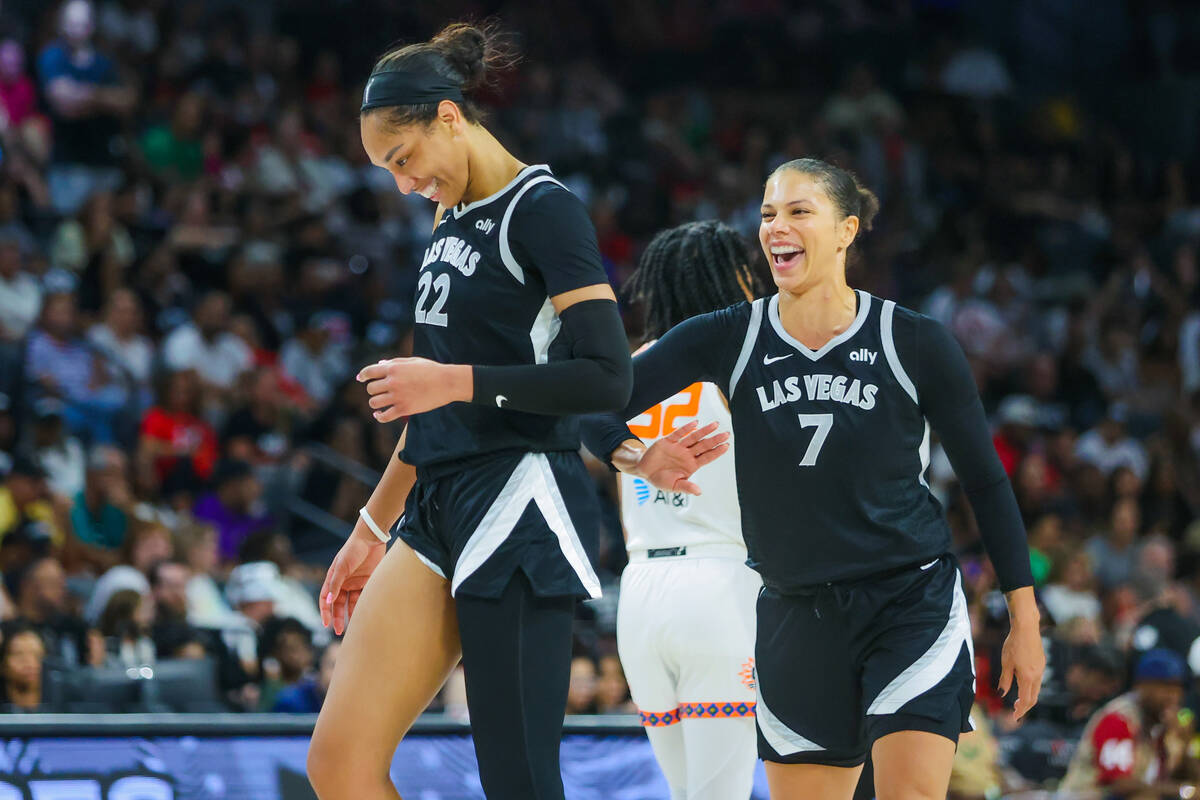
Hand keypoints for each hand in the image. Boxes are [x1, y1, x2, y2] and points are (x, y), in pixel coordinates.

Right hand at [320, 526, 385, 635]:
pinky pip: (364, 597)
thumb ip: (335, 584)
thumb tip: (328, 601)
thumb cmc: (353, 550)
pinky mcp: (368, 581)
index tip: (326, 624)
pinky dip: (363, 606)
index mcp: (334, 579)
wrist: (372, 538)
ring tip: (353, 627)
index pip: (326, 599)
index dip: (325, 612)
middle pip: (338, 604)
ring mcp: (356, 582)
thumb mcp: (342, 567)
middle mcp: (344, 583)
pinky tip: (365, 615)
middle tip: (339, 631)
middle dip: (338, 618)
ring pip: (352, 603)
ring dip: (351, 614)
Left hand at [358, 358, 470, 422]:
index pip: (369, 372)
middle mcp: (393, 382)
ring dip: (375, 402)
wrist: (447, 383)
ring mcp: (398, 397)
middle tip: (380, 391)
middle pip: (370, 389)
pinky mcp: (404, 409)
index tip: (361, 379)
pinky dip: (379, 416)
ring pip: (374, 403)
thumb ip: (394, 362)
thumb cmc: (431, 370)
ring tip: (380, 402)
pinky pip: (384, 416)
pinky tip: (378, 414)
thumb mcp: (413, 361)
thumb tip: (379, 364)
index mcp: (393, 368)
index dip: (363, 375)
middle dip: (373, 389)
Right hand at [634, 420, 729, 495]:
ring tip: (715, 425)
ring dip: (704, 431)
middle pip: (704, 446)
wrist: (644, 470)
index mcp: (690, 465)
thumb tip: (699, 492)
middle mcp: (687, 454)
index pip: (706, 458)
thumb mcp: (674, 486)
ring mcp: (679, 447)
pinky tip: (695, 424)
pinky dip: (686, 428)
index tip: (726, 446)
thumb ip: (686, 487)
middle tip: (726, 434)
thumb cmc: (660, 479)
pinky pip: (679, 434)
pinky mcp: (668, 441)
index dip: (716, 452)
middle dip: (715, 440)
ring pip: (694, 437)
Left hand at [998, 588, 1044, 719]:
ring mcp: (1041, 669)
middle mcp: (1037, 675)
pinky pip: (1037, 680)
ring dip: (1028, 697)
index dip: (1020, 710)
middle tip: (1015, 711)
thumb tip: (1002, 694)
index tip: (1014, 717)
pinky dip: (1031, 688)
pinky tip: (1022, 684)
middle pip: (1033, 697)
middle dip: (1025, 706)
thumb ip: (1005, 680)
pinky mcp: (1041, 663)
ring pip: (1036, 689)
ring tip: (1017, 700)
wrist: (1026, 629)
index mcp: (1028, 677)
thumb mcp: (1006, 662)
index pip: (1026, 700)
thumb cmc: (1013, 644)